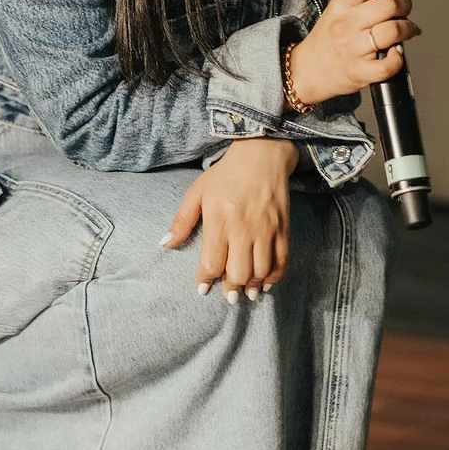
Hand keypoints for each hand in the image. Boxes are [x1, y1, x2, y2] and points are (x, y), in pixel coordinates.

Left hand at [161, 138, 297, 301]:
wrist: (261, 155)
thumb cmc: (225, 174)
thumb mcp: (197, 192)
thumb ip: (181, 220)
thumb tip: (165, 244)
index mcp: (219, 219)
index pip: (212, 262)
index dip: (205, 280)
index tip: (202, 288)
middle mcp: (243, 228)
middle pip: (238, 273)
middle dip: (230, 289)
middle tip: (225, 294)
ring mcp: (265, 229)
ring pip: (260, 271)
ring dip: (251, 287)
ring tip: (244, 291)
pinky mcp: (283, 228)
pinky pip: (281, 261)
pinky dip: (273, 277)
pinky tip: (264, 283)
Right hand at [288, 0, 421, 106]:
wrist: (308, 71)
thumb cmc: (326, 40)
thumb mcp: (335, 9)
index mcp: (341, 3)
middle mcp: (347, 23)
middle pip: (390, 3)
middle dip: (405, 5)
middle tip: (403, 10)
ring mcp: (354, 48)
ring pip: (394, 30)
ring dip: (407, 29)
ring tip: (405, 30)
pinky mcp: (361, 71)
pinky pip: (389, 65)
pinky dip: (398, 59)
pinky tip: (395, 54)